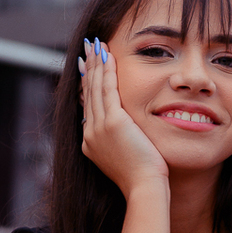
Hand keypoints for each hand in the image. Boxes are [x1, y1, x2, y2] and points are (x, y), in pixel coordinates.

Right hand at [79, 38, 168, 197]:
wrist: (144, 186)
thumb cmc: (142, 176)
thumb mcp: (124, 155)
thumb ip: (119, 139)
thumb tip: (123, 127)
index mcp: (90, 143)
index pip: (88, 105)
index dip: (88, 84)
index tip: (89, 67)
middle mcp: (89, 133)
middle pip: (88, 92)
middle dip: (89, 68)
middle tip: (89, 48)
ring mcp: (98, 127)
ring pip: (95, 88)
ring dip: (96, 64)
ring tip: (96, 45)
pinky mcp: (113, 122)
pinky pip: (108, 89)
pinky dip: (108, 71)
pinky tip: (109, 56)